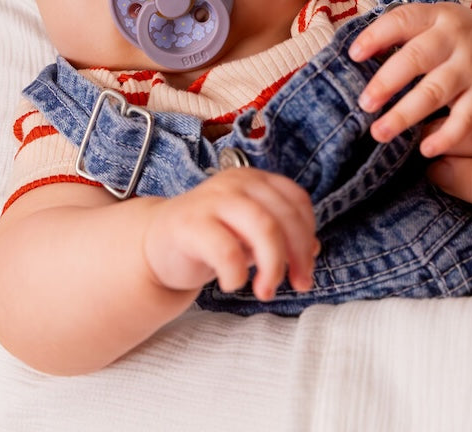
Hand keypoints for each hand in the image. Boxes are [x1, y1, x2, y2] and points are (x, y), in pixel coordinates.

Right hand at [142, 167, 317, 300]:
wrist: (158, 243)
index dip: (308, 236)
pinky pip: (225, 249)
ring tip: (266, 290)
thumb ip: (281, 236)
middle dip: (297, 256)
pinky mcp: (189, 223)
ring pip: (262, 226)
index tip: (305, 269)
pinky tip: (232, 284)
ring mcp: (212, 200)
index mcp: (254, 180)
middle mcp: (235, 183)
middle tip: (296, 285)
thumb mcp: (250, 234)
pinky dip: (236, 273)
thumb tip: (313, 250)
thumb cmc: (211, 237)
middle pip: (283, 216)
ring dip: (273, 265)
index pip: (296, 200)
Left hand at [349, 1, 471, 156]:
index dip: (376, 36)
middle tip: (364, 104)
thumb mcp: (436, 24)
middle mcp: (456, 38)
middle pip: (417, 57)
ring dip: (405, 114)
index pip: (403, 20)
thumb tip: (357, 61)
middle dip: (386, 81)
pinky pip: (466, 118)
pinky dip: (446, 135)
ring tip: (380, 132)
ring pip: (436, 91)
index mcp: (437, 15)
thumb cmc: (459, 41)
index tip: (353, 55)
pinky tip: (425, 148)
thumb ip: (404, 36)